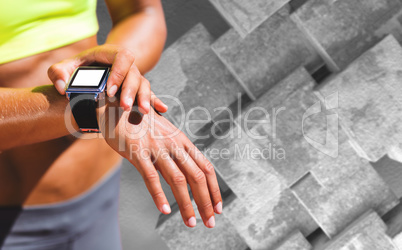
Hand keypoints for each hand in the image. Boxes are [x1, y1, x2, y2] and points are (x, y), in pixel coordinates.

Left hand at [48, 44, 167, 113]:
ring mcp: (132, 76)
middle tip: (125, 106)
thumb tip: (62, 88)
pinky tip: (162, 110)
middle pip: (135, 73)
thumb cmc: (76, 68)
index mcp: (109, 54)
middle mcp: (124, 64)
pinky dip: (155, 101)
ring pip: (144, 84)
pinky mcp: (136, 88)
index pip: (122, 57)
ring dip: (145, 97)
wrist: (89, 69)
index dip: (119, 73)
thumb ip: (57, 73)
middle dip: (132, 90)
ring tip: (143, 112)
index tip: (110, 91)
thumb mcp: (64, 67)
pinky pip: (149, 92)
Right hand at [98, 96, 222, 227]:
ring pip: (178, 180)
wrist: (117, 107)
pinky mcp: (138, 153)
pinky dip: (159, 195)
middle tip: (210, 222)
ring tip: (191, 222)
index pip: (205, 168)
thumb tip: (187, 171)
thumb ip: (176, 151)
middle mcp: (174, 144)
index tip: (218, 207)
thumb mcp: (165, 134)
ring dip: (186, 204)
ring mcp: (156, 148)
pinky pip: (151, 177)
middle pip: (196, 177)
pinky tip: (164, 210)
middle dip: (205, 202)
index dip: (214, 189)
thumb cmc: (143, 124)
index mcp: (183, 141)